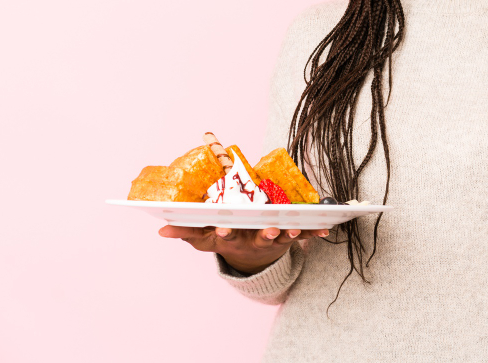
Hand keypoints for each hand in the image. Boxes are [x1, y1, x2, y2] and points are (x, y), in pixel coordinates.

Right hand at [158, 225, 328, 274]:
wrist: (251, 260)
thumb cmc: (225, 239)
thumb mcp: (204, 239)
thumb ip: (185, 232)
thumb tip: (161, 229)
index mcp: (233, 238)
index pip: (227, 236)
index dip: (226, 234)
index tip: (225, 230)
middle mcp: (253, 240)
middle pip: (259, 238)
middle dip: (265, 234)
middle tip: (270, 229)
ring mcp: (273, 240)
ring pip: (283, 237)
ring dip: (291, 233)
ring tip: (299, 228)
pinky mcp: (288, 237)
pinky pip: (304, 235)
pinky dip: (315, 233)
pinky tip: (326, 229)